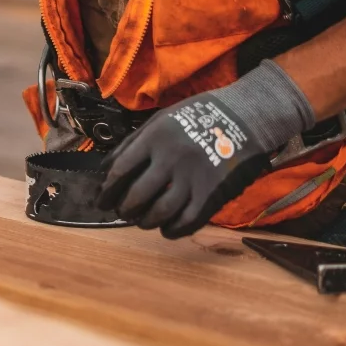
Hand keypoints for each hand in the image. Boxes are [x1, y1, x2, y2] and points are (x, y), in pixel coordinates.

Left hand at [98, 60, 314, 237]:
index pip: (120, 170)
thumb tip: (106, 168)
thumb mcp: (162, 119)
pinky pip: (187, 221)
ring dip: (146, 221)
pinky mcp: (212, 194)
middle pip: (137, 195)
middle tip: (123, 213)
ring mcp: (192, 178)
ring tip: (142, 221)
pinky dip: (173, 230)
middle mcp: (170, 159)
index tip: (102, 200)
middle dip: (125, 209)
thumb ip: (134, 142)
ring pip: (160, 212)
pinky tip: (166, 229)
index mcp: (155, 138)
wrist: (244, 118)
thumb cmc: (198, 116)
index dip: (107, 190)